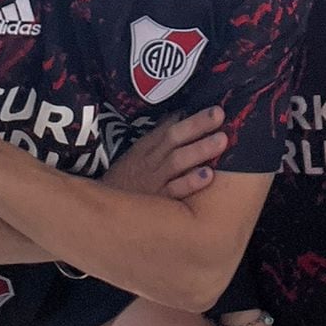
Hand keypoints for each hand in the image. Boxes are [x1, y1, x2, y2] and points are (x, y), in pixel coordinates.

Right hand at [103, 105, 227, 200]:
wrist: (104, 216)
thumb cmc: (127, 181)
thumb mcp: (137, 157)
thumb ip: (158, 138)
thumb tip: (181, 116)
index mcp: (146, 148)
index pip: (169, 129)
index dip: (191, 118)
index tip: (214, 109)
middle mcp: (151, 161)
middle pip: (174, 139)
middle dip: (197, 125)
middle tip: (219, 114)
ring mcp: (155, 182)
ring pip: (177, 162)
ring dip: (199, 150)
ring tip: (221, 140)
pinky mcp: (158, 203)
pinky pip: (175, 191)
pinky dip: (190, 183)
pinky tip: (207, 176)